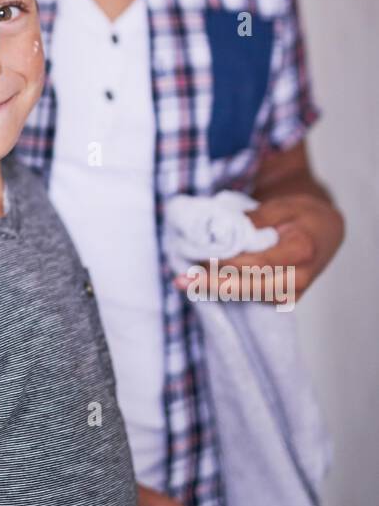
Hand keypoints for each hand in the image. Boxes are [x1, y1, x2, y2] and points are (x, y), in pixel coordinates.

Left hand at [174, 193, 343, 301]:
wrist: (324, 232)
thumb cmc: (302, 216)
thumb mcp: (284, 206)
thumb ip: (258, 219)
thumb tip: (228, 230)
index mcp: (302, 251)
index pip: (260, 264)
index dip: (228, 264)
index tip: (200, 259)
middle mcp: (298, 279)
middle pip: (249, 286)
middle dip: (213, 285)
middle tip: (180, 280)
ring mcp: (289, 294)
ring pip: (246, 295)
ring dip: (214, 289)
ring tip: (183, 281)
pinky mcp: (279, 300)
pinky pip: (247, 296)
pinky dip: (223, 290)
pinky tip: (198, 284)